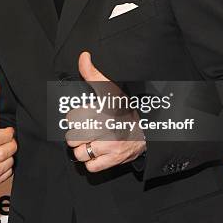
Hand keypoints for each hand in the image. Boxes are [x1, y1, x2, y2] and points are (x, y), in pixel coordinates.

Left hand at [66, 52, 145, 171]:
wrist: (150, 128)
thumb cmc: (126, 109)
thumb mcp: (111, 89)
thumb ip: (93, 74)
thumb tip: (83, 56)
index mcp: (103, 109)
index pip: (72, 117)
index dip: (76, 118)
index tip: (84, 117)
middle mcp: (107, 127)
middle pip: (72, 137)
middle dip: (77, 135)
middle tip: (88, 131)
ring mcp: (110, 145)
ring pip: (79, 153)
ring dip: (83, 149)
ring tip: (91, 142)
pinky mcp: (114, 160)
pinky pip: (90, 166)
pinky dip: (92, 162)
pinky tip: (98, 152)